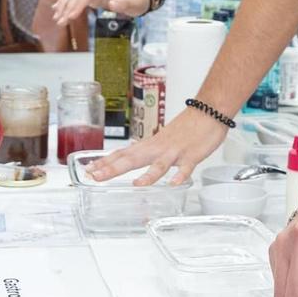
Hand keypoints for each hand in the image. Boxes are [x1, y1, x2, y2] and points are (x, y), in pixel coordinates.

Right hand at [51, 0, 149, 26]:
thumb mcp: (135, 2)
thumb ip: (124, 3)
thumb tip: (113, 4)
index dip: (77, 4)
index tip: (70, 16)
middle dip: (67, 8)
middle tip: (60, 22)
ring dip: (64, 6)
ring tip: (57, 19)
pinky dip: (66, 3)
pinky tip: (57, 9)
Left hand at [87, 105, 225, 184]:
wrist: (208, 111)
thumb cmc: (187, 127)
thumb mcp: (161, 139)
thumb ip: (147, 150)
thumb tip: (131, 157)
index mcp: (150, 145)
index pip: (123, 154)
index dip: (105, 162)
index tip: (89, 169)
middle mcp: (159, 148)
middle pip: (133, 159)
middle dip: (113, 169)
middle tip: (95, 176)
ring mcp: (175, 152)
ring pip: (159, 164)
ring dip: (148, 175)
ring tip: (136, 185)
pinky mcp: (192, 155)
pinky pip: (186, 167)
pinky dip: (180, 175)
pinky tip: (174, 184)